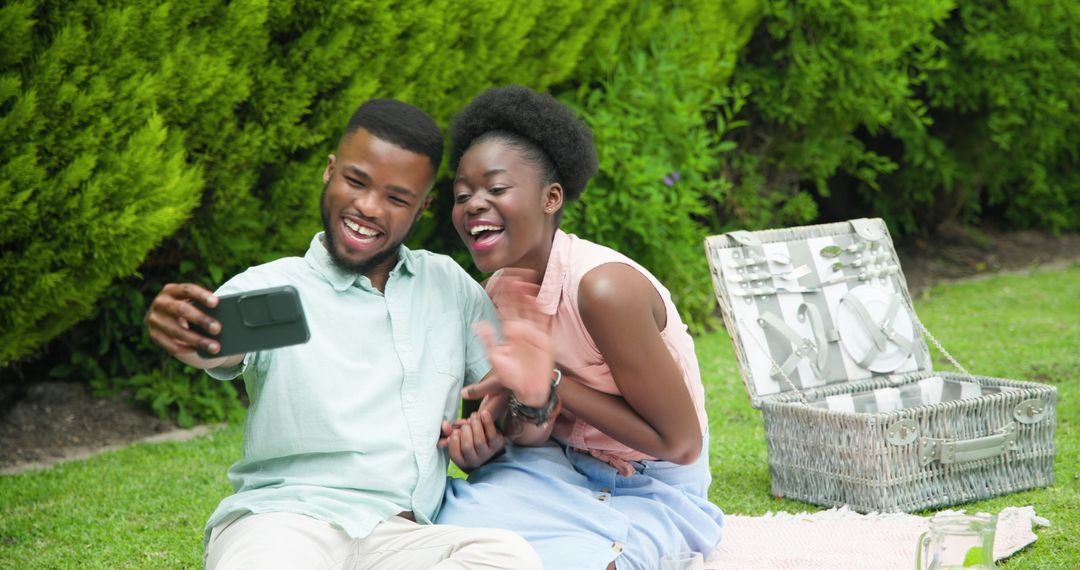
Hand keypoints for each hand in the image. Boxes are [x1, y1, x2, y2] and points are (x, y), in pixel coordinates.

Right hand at [144, 283, 231, 367]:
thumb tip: (227, 317)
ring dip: (198, 340)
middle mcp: (160, 302)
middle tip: (218, 329)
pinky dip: (187, 349)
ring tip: (215, 347)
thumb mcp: (192, 303)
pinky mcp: (153, 335)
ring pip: (177, 331)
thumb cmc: (188, 308)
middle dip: (201, 320)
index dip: (201, 295)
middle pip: (182, 310)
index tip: (216, 302)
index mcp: (171, 290)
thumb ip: (204, 306)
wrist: (165, 317)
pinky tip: (199, 350)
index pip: (187, 289)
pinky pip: (171, 345)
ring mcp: (154, 319)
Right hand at [437, 409, 505, 471]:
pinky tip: (483, 413)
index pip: (454, 454)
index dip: (453, 441)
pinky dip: (486, 421)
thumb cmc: (468, 436)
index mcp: (463, 461)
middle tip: (466, 423)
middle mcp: (475, 461)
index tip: (456, 431)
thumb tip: (445, 425)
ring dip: (475, 425)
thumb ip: (447, 431)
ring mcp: (487, 454)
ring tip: (473, 416)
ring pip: (479, 441)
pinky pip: (491, 434)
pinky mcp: (498, 445)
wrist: (488, 437)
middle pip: (467, 446)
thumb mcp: (456, 435)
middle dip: (465, 431)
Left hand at [463, 269, 554, 407]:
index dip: (502, 295)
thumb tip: (477, 324)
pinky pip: (544, 322)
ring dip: (528, 296)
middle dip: (515, 290)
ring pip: (531, 309)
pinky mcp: (545, 339)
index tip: (499, 281)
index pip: (505, 308)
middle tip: (512, 274)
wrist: (527, 389)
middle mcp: (521, 329)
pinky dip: (542, 310)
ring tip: (525, 281)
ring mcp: (534, 333)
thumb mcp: (495, 358)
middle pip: (518, 305)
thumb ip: (487, 340)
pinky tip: (538, 299)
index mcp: (509, 331)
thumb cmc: (510, 376)